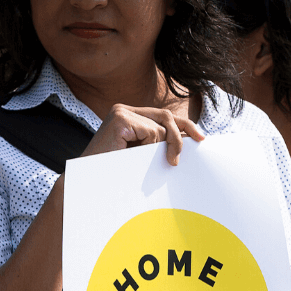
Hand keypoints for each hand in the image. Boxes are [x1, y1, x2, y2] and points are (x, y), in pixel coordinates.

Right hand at [82, 104, 204, 165]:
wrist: (89, 181)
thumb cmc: (114, 171)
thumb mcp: (140, 153)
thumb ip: (157, 143)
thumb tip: (187, 139)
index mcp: (129, 114)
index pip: (164, 115)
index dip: (184, 126)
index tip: (201, 138)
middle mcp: (124, 108)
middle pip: (166, 117)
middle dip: (177, 139)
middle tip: (175, 163)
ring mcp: (121, 112)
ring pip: (159, 129)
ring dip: (154, 150)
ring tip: (135, 160)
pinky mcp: (120, 120)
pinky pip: (150, 134)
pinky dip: (146, 149)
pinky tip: (129, 155)